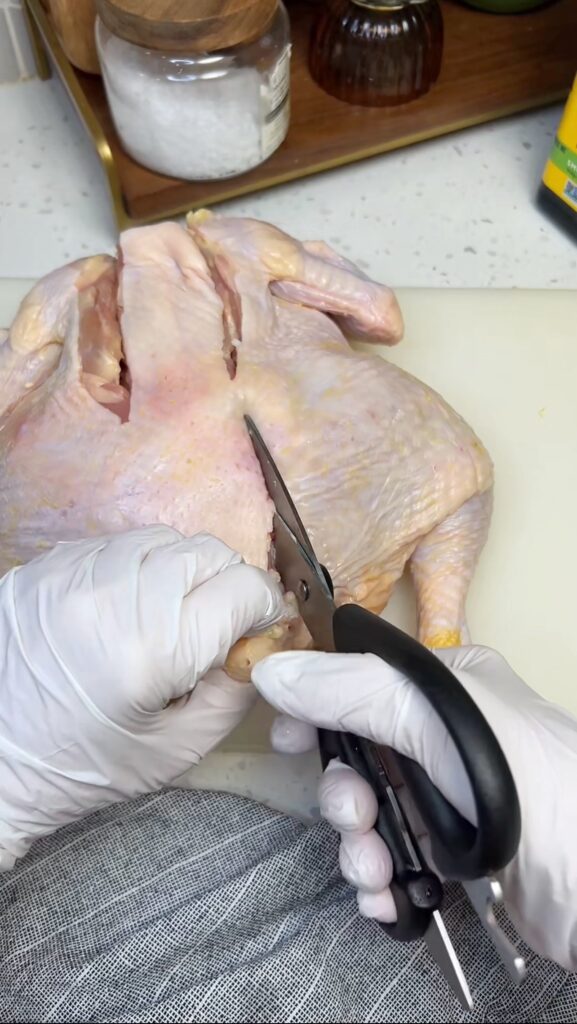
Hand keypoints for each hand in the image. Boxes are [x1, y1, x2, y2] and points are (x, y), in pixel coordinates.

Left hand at [0, 526, 282, 868]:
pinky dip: (137, 567)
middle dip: (225, 584)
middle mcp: (112, 596)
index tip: (254, 631)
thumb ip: (237, 690)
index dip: (262, 609)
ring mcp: (73, 572)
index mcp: (152, 650)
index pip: (244, 587)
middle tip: (212, 625)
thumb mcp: (181, 749)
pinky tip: (125, 607)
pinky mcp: (46, 564)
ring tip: (166, 614)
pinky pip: (117, 543)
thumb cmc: (88, 765)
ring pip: (164, 539)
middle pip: (208, 552)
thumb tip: (268, 639)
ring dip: (181, 570)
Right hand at [253, 646, 576, 970]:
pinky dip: (378, 880)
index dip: (318, 708)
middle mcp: (446, 738)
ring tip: (376, 867)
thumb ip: (353, 691)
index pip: (362, 680)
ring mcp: (449, 800)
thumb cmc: (528, 782)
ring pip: (370, 813)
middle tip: (355, 813)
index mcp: (449, 687)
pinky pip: (391, 860)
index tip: (288, 737)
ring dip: (358, 844)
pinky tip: (387, 897)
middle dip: (343, 792)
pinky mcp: (453, 858)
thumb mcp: (437, 718)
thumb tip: (272, 670)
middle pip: (358, 755)